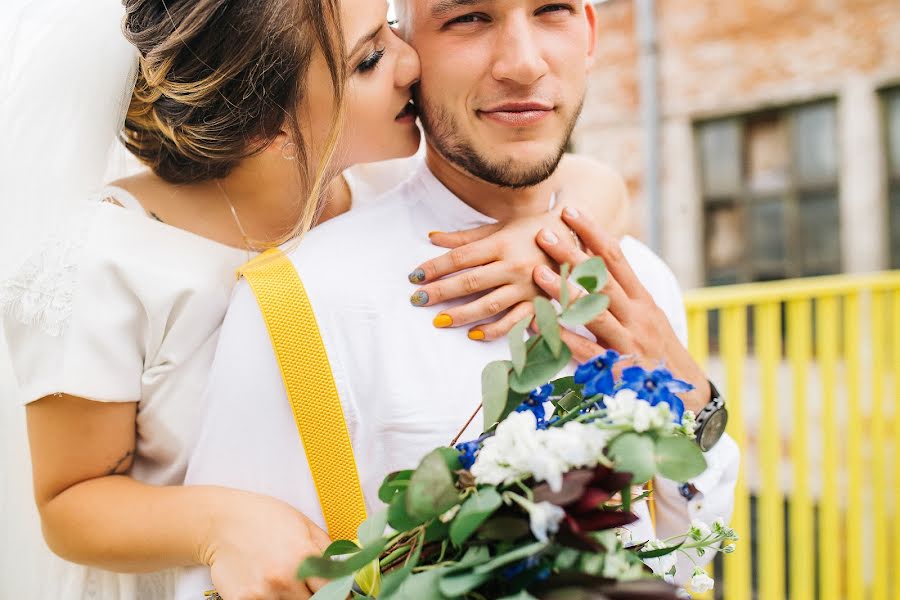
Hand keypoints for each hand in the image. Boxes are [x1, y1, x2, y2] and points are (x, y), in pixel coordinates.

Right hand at [204, 490, 330, 599]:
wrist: (222, 521)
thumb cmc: (265, 518)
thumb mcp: (305, 525)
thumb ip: (327, 551)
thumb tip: (346, 572)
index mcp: (305, 557)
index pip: (334, 590)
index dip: (339, 593)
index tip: (339, 594)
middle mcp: (285, 578)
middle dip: (313, 596)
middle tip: (307, 586)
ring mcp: (263, 593)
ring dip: (290, 599)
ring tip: (282, 582)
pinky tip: (265, 587)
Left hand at [407, 212, 576, 340]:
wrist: (577, 236)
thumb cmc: (533, 229)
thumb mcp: (500, 226)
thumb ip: (466, 237)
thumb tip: (432, 238)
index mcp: (502, 243)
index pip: (460, 257)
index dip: (435, 267)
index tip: (414, 276)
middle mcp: (513, 265)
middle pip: (470, 281)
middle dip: (441, 292)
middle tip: (417, 300)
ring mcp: (527, 287)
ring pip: (489, 304)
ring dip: (462, 314)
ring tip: (439, 321)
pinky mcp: (539, 303)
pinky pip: (515, 322)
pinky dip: (495, 330)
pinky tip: (474, 334)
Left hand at [532, 206, 710, 413]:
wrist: (686, 397)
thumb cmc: (657, 351)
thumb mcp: (646, 316)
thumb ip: (623, 291)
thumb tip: (598, 257)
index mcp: (643, 300)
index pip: (617, 258)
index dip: (593, 233)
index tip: (571, 212)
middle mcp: (637, 316)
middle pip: (602, 279)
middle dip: (572, 255)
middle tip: (544, 233)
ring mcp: (627, 342)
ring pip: (593, 311)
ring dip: (564, 291)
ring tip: (538, 272)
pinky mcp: (616, 369)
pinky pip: (584, 350)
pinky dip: (560, 336)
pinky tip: (536, 323)